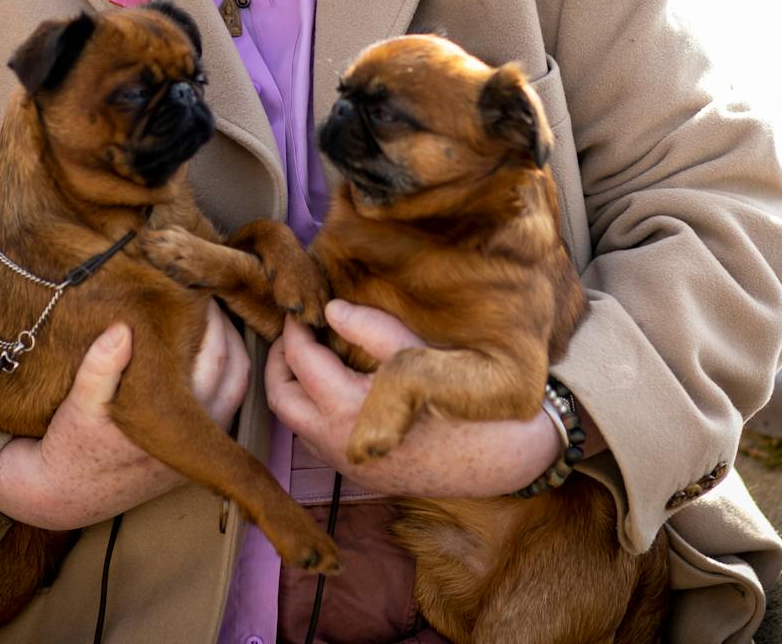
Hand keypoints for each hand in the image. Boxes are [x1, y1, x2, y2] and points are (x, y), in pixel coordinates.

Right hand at [0, 301, 248, 529]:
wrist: (61, 494)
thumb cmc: (69, 447)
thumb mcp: (78, 405)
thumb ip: (100, 367)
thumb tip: (123, 329)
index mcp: (177, 424)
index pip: (218, 359)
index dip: (215, 320)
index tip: (199, 291)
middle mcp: (198, 440)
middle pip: (236, 373)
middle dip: (227, 332)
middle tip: (208, 297)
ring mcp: (198, 448)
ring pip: (234, 390)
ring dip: (227, 354)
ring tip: (208, 319)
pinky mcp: (190, 452)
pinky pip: (220, 407)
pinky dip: (218, 376)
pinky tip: (198, 353)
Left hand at [265, 301, 561, 497]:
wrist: (501, 457)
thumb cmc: (466, 403)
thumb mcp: (418, 354)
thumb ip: (370, 329)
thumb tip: (332, 308)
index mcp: (347, 409)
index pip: (300, 360)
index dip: (296, 328)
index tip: (304, 307)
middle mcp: (338, 443)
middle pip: (281, 398)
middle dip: (281, 361)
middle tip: (297, 331)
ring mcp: (347, 463)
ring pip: (296, 423)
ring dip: (297, 388)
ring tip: (316, 355)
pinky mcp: (361, 474)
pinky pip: (318, 440)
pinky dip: (315, 411)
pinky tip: (338, 387)